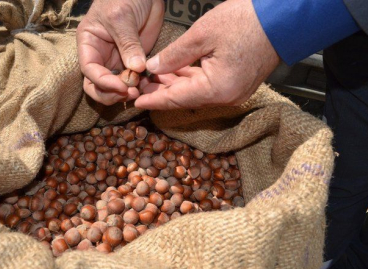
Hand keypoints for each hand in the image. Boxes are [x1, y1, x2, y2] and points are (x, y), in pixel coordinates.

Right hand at [77, 0, 163, 105]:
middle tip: (130, 93)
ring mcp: (117, 61)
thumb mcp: (122, 17)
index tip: (121, 87)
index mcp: (89, 44)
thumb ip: (128, 44)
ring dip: (125, 93)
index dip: (103, 83)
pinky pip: (133, 81)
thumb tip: (135, 69)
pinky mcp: (134, 63)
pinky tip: (148, 86)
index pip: (90, 70)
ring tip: (140, 91)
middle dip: (111, 94)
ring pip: (115, 87)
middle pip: (97, 86)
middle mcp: (101, 56)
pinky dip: (139, 87)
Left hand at [134, 0, 279, 109]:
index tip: (137, 102)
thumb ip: (174, 56)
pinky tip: (175, 72)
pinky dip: (190, 79)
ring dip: (175, 84)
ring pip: (196, 92)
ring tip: (153, 77)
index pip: (177, 99)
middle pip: (186, 98)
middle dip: (162, 91)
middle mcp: (226, 97)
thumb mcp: (201, 35)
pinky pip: (208, 86)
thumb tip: (153, 68)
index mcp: (217, 88)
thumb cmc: (244, 21)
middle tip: (140, 85)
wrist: (280, 18)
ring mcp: (233, 92)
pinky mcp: (237, 84)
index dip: (155, 100)